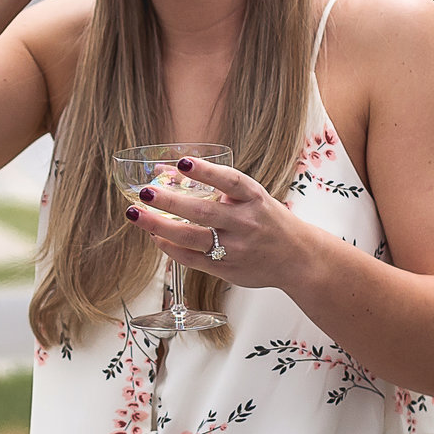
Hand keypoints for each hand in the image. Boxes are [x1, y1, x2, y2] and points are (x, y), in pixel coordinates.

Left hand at [127, 154, 323, 292]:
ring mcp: (236, 248)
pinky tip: (155, 236)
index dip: (206, 172)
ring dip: (160, 226)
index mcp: (254, 198)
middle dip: (170, 202)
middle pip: (203, 212)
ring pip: (192, 238)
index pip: (230, 181)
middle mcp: (246, 222)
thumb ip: (215, 186)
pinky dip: (170, 248)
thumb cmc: (267, 221)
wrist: (297, 258)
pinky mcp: (227, 269)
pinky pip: (192, 259)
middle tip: (145, 192)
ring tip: (136, 214)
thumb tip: (167, 171)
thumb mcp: (250, 197)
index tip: (183, 163)